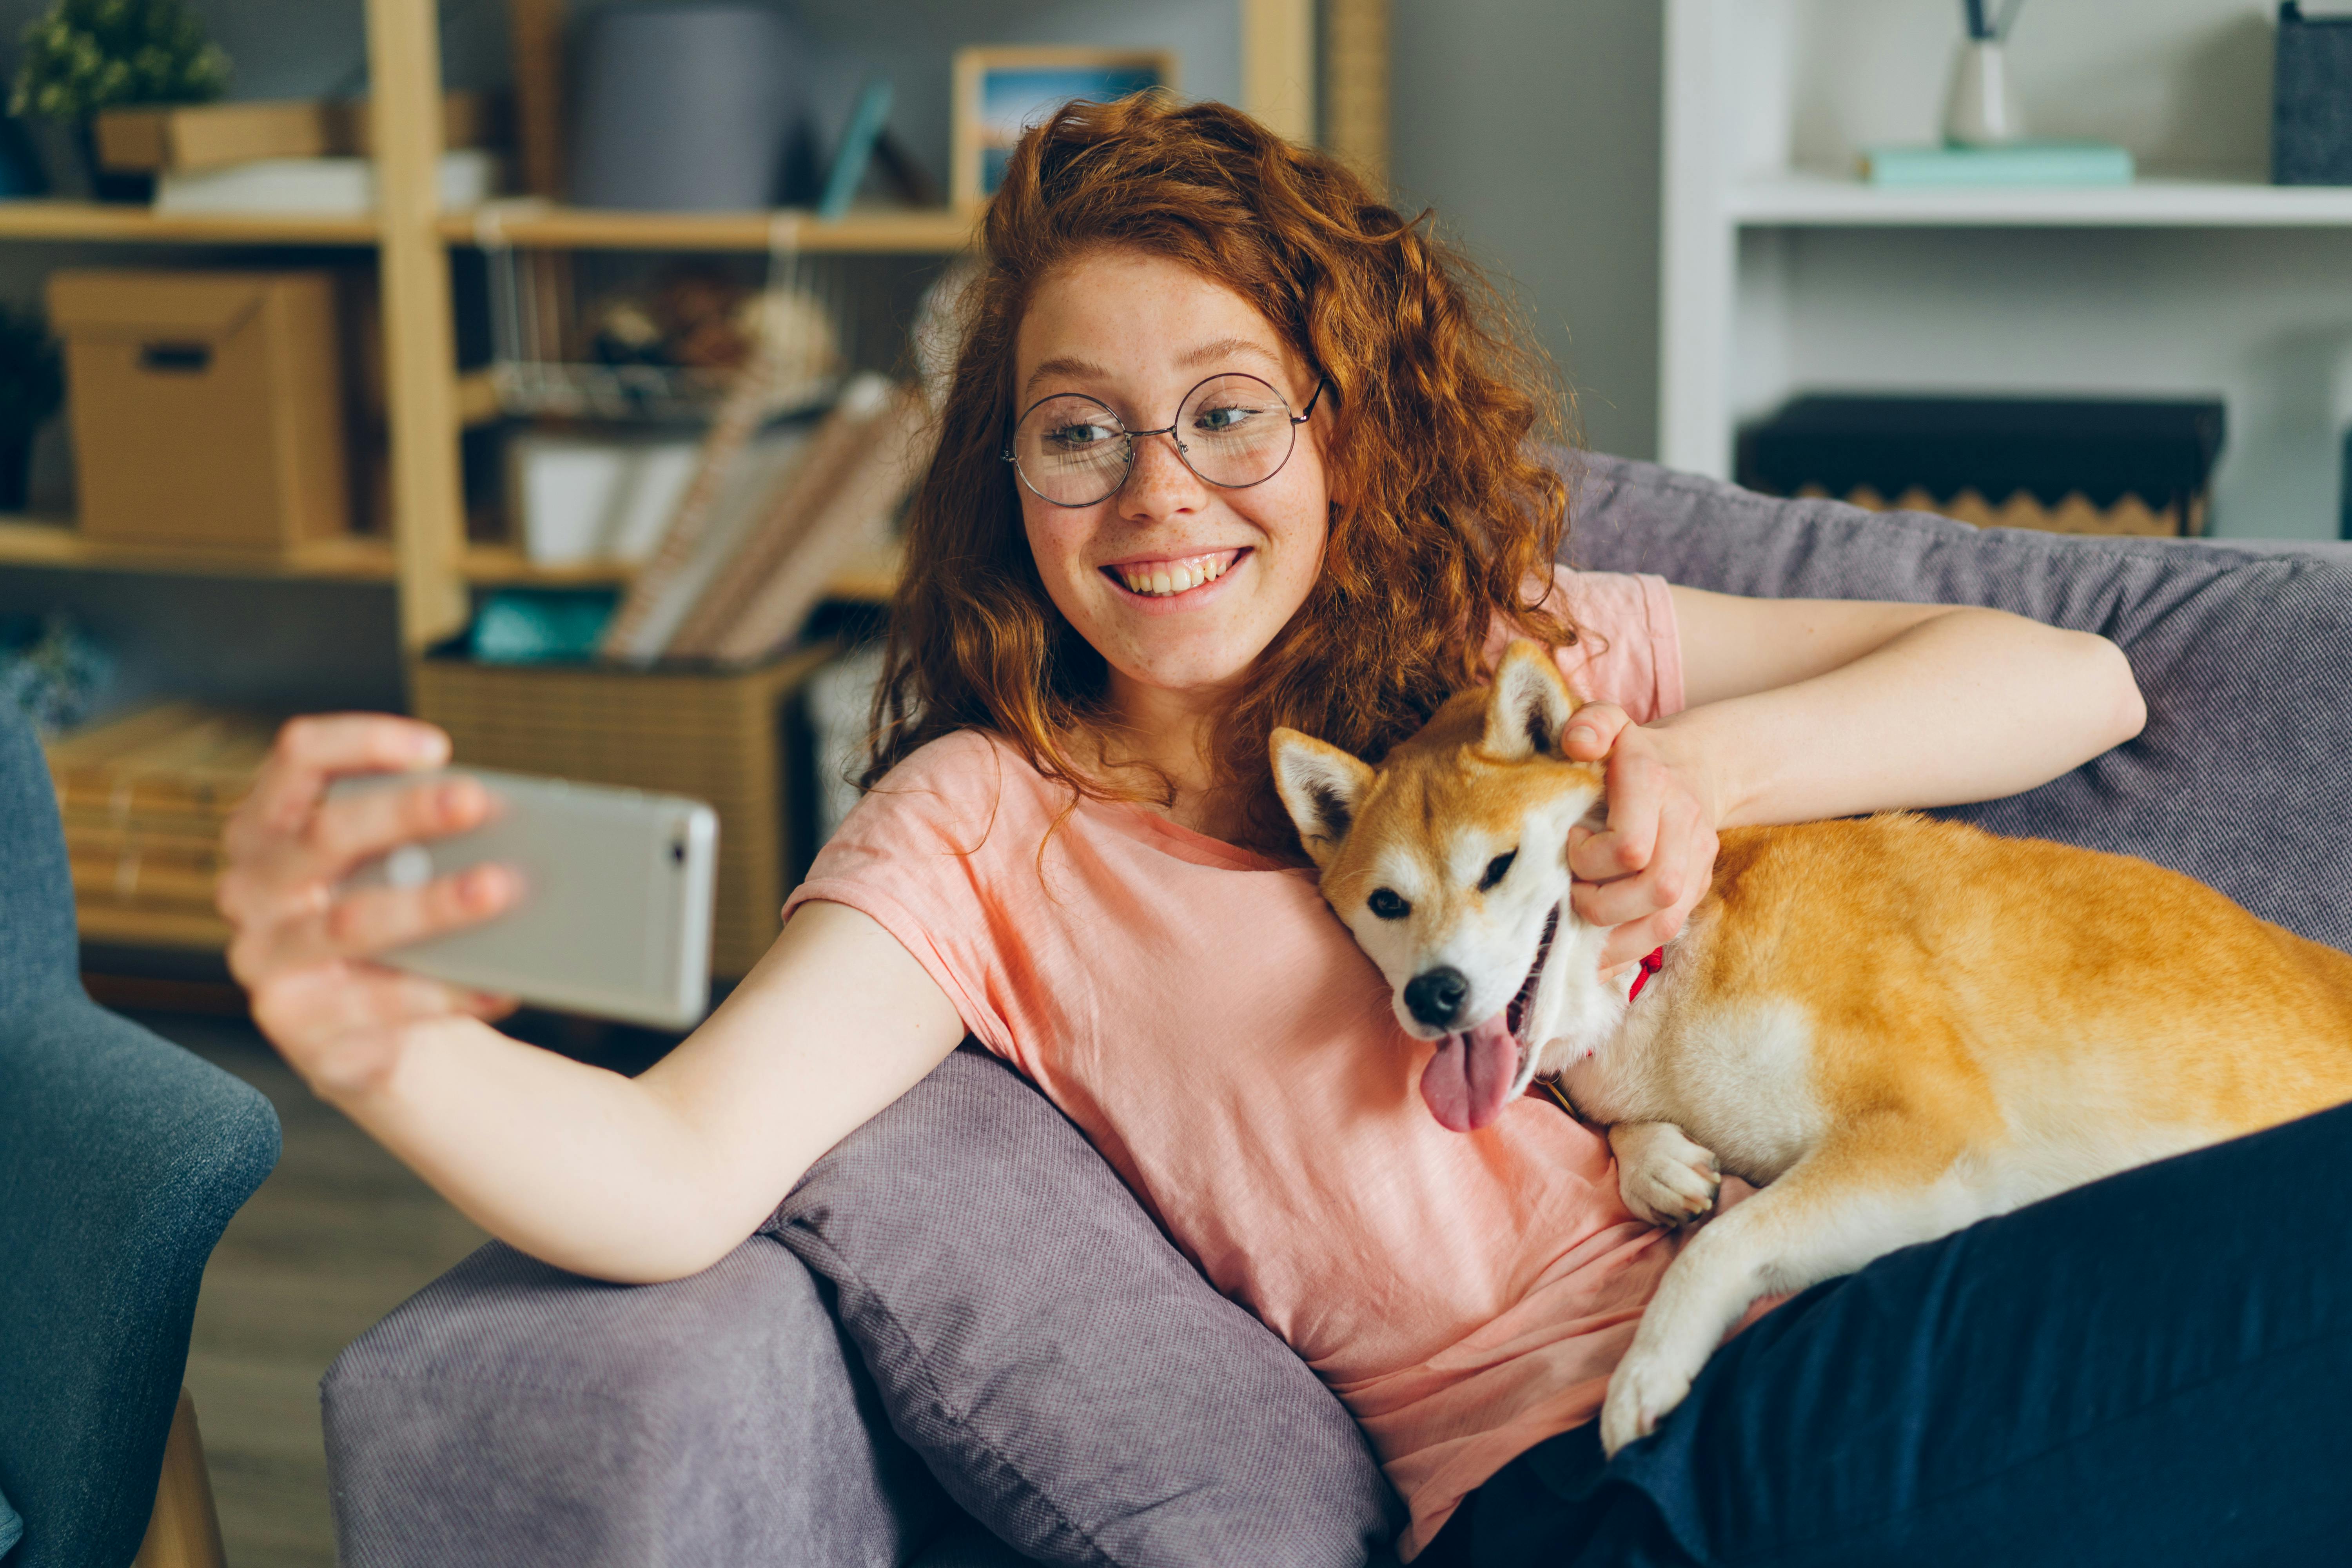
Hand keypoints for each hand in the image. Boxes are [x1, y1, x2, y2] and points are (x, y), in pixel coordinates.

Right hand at [218, 714, 521, 1097]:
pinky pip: (378, 1005)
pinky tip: (499, 983)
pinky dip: (446, 991)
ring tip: (498, 888)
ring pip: (351, 922)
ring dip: (431, 904)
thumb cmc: (393, 925)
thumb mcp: (392, 870)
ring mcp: (267, 961)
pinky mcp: (298, 1028)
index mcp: (269, 828)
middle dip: (405, 813)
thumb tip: (503, 820)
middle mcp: (252, 889)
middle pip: (324, 835)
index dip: (362, 741)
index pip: (297, 758)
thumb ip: (420, 839)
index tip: (437, 747)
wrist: (374, 1032)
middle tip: (477, 801)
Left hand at [1560, 704, 1722, 972]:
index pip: (1631, 845)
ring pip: (1665, 920)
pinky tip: (1595, 958)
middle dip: (1601, 901)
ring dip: (1614, 936)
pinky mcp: (1697, 887)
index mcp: (1655, 784)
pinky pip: (1667, 933)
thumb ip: (1590, 724)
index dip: (1589, 856)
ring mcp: (1697, 861)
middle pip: (1655, 889)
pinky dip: (1626, 952)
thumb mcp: (1608, 722)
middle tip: (1571, 887)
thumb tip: (1577, 745)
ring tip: (1578, 928)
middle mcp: (1684, 825)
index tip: (1570, 839)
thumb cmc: (1632, 749)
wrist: (1694, 764)